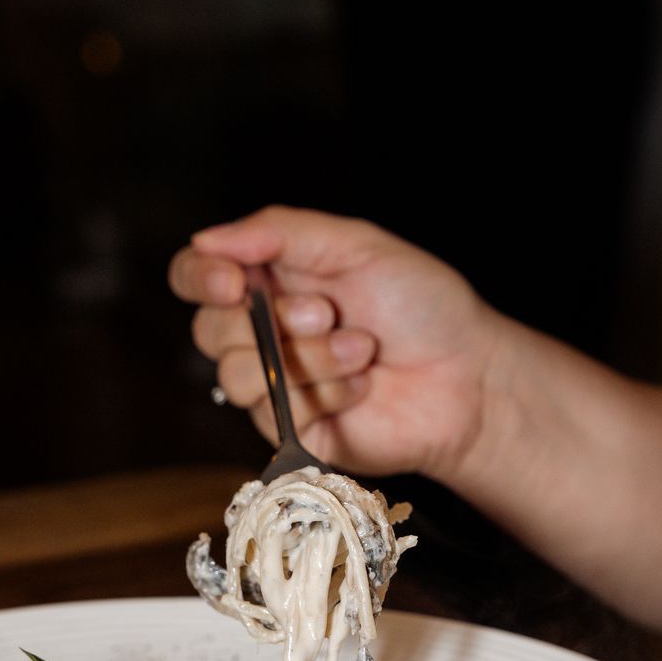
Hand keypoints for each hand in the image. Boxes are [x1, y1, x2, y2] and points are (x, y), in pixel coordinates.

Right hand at [169, 205, 504, 482]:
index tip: (233, 283)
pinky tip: (361, 386)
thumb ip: (280, 231)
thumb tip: (206, 238)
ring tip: (360, 350)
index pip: (194, 274)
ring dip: (307, 358)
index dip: (200, 278)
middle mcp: (262, 329)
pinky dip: (324, 393)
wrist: (467, 377)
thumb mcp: (357, 244)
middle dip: (272, 322)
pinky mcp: (290, 429)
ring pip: (238, 374)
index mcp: (270, 276)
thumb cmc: (422, 305)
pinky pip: (272, 412)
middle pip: (207, 330)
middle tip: (328, 312)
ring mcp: (273, 383)